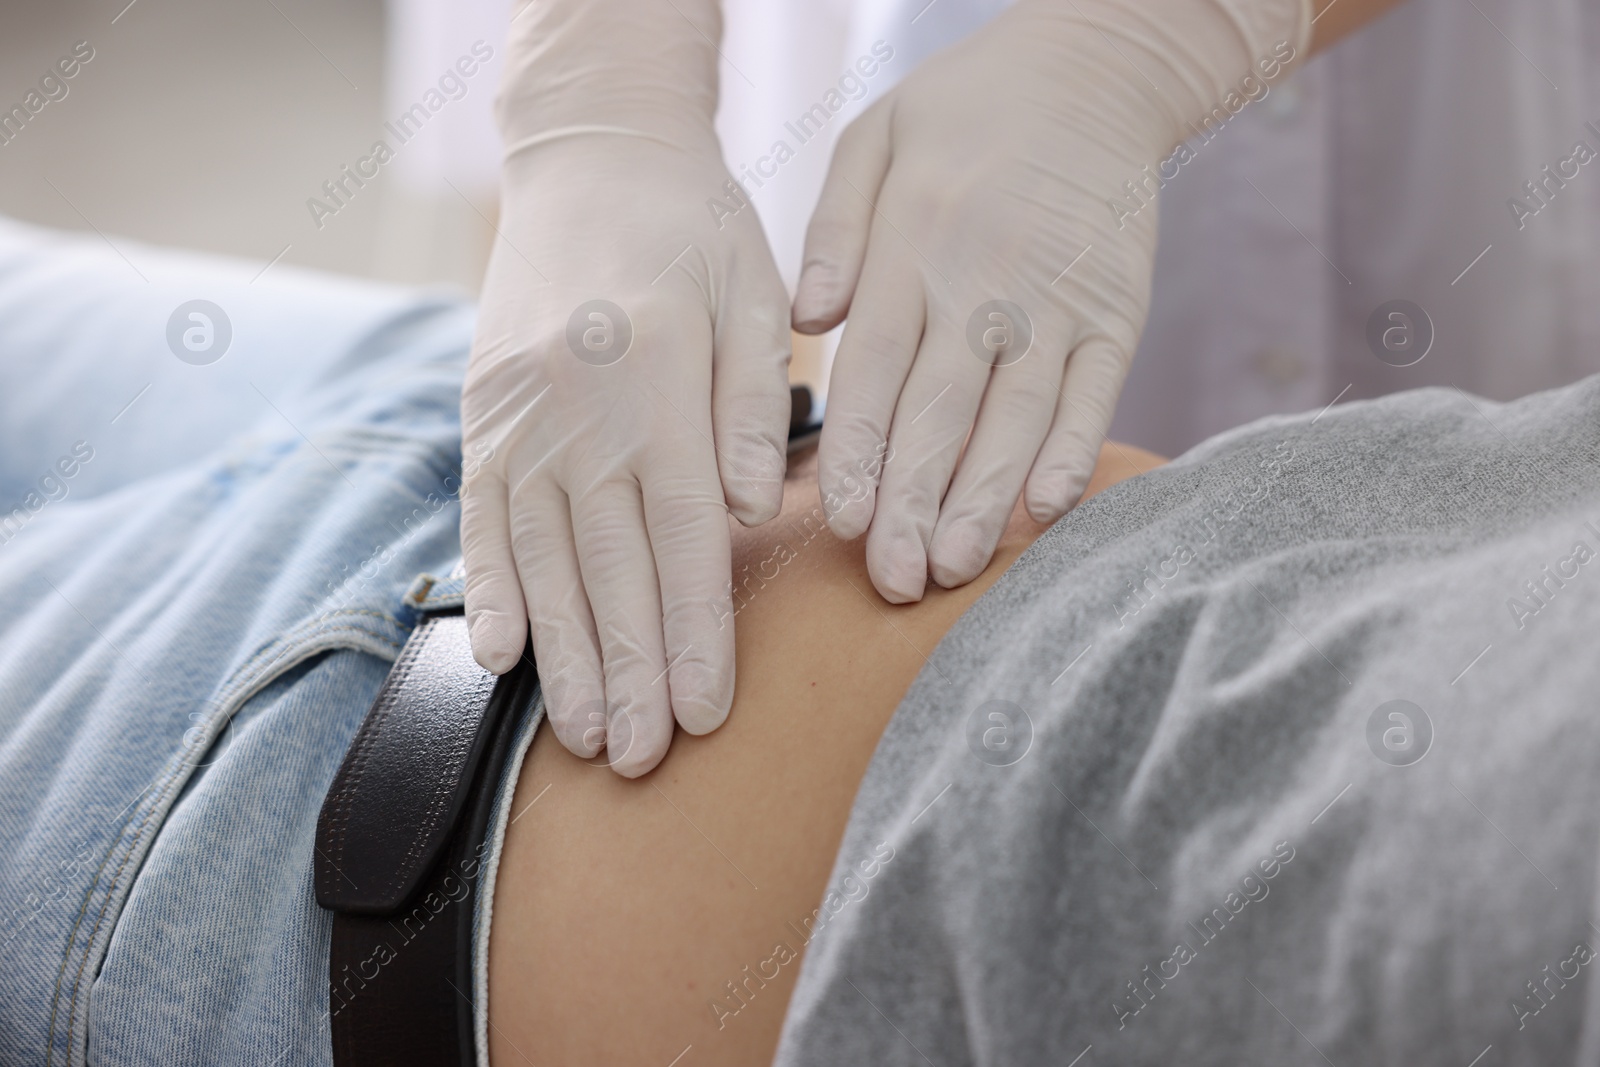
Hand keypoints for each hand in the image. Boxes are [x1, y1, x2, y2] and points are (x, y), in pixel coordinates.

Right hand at [461, 130, 790, 776]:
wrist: (592, 156)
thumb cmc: (692, 230)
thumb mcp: (753, 292)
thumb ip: (757, 403)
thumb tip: (754, 510)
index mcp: (658, 382)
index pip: (685, 535)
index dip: (696, 631)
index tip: (705, 713)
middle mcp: (580, 410)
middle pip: (609, 566)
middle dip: (630, 671)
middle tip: (642, 760)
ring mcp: (519, 417)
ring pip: (541, 557)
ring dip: (563, 654)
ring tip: (583, 734)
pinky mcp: (483, 415)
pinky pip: (481, 515)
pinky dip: (487, 586)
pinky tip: (497, 654)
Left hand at [794, 0, 1307, 601]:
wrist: (1094, 67)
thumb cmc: (964, 112)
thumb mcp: (873, 139)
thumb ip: (835, 230)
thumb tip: (804, 321)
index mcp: (912, 245)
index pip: (878, 369)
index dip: (863, 451)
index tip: (844, 521)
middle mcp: (983, 280)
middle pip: (943, 409)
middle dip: (916, 501)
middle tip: (894, 579)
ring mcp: (1058, 300)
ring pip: (1016, 415)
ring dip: (986, 496)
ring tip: (955, 566)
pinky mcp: (1116, 311)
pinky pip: (1095, 391)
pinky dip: (1073, 448)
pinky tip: (1047, 507)